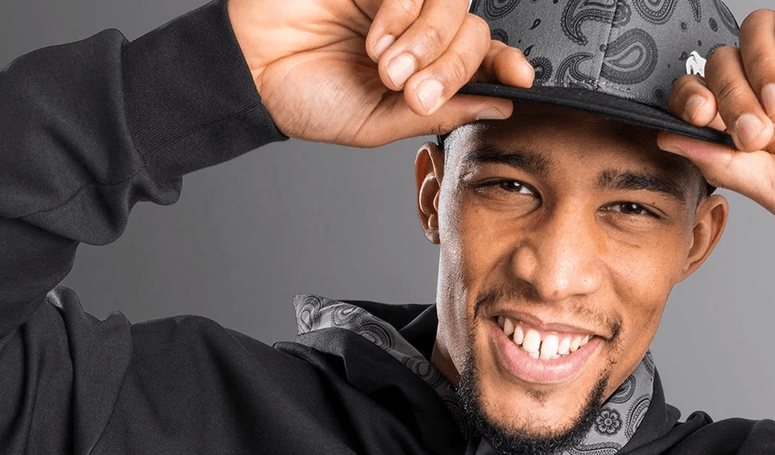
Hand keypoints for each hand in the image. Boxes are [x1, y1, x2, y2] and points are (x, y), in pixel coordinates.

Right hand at [225, 0, 534, 146]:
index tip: (520, 79)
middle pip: (471, 31)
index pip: (479, 58)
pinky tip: (378, 37)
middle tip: (409, 90)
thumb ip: (439, 112)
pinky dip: (405, 9)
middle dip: (449, 66)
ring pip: (450, 2)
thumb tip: (498, 106)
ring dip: (428, 39)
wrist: (253, 72)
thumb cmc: (309, 101)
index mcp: (423, 70)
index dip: (505, 64)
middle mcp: (416, 29)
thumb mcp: (380, 122)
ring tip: (386, 67)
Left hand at [655, 0, 774, 229]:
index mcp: (751, 127)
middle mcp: (772, 89)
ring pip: (754, 29)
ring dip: (757, 65)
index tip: (701, 117)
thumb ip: (725, 165)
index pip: (700, 95)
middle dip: (729, 93)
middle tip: (758, 127)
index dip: (689, 99)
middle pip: (721, 60)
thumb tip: (670, 143)